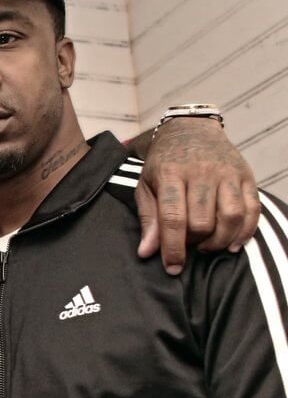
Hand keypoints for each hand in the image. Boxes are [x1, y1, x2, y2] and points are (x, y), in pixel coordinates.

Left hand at [136, 118, 258, 273]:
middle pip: (202, 221)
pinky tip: (233, 244)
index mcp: (171, 173)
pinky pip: (252, 209)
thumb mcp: (146, 185)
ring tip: (207, 246)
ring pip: (230, 217)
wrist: (190, 130)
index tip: (173, 268)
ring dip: (220, 241)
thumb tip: (147, 252)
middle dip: (194, 243)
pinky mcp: (246, 176)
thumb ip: (148, 218)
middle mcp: (202, 172)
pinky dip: (245, 232)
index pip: (173, 217)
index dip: (173, 247)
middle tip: (188, 246)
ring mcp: (227, 173)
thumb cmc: (164, 163)